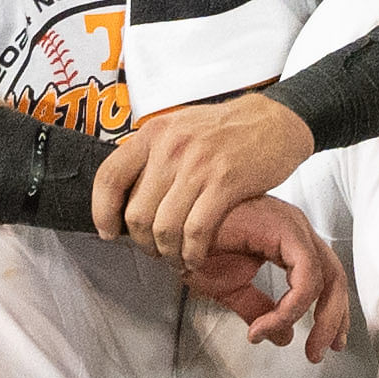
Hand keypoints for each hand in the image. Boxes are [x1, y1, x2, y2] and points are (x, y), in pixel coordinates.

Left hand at [92, 88, 313, 271]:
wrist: (276, 120)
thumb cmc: (229, 129)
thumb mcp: (181, 127)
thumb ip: (153, 154)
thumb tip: (126, 194)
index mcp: (155, 133)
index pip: (109, 177)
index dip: (102, 212)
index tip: (109, 231)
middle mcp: (172, 147)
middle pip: (136, 213)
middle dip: (142, 243)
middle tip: (153, 250)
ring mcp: (198, 165)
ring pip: (163, 228)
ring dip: (167, 253)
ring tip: (176, 258)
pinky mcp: (225, 183)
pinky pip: (196, 232)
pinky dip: (192, 253)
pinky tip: (195, 256)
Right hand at [177, 191, 350, 360]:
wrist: (170, 232)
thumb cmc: (194, 248)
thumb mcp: (232, 287)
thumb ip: (260, 309)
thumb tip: (284, 338)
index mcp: (288, 238)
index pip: (326, 276)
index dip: (333, 312)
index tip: (326, 343)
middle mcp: (295, 228)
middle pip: (334, 276)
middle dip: (333, 319)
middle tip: (318, 352)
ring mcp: (291, 224)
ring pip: (325, 276)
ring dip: (315, 318)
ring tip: (291, 343)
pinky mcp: (283, 228)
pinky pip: (305, 275)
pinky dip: (290, 307)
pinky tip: (262, 326)